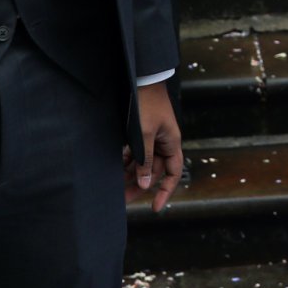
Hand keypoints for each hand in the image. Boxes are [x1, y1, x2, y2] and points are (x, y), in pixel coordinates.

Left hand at [127, 83, 184, 210]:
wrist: (141, 80)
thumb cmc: (146, 105)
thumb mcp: (145, 135)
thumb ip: (145, 160)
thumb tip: (144, 184)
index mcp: (171, 144)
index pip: (172, 174)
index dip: (164, 192)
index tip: (155, 208)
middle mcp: (164, 143)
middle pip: (153, 171)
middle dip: (139, 186)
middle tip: (124, 200)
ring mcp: (152, 138)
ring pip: (142, 163)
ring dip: (130, 175)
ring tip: (115, 188)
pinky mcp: (141, 133)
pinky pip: (135, 153)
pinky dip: (127, 162)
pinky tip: (116, 170)